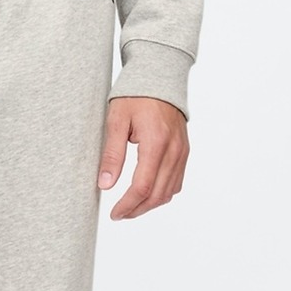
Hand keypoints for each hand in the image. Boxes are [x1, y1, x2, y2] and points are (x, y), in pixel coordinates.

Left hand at [97, 96, 188, 217]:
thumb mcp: (116, 121)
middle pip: (158, 194)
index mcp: (156, 143)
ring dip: (150, 204)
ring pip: (170, 191)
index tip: (115, 214)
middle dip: (138, 209)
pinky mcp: (185, 151)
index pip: (143, 186)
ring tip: (130, 207)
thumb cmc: (135, 95)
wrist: (160, 76)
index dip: (128, 205)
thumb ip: (112, 154)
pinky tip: (147, 192)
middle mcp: (174, 150)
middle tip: (119, 214)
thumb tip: (105, 185)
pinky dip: (162, 193)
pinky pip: (177, 181)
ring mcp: (182, 151)